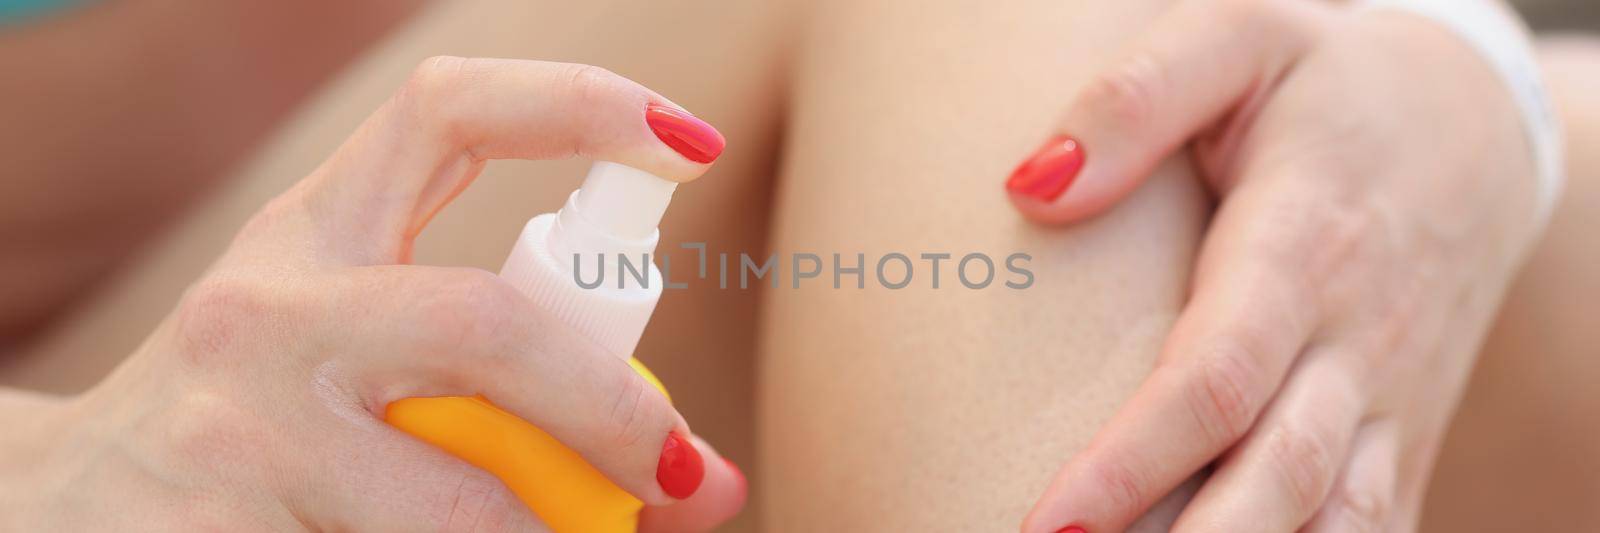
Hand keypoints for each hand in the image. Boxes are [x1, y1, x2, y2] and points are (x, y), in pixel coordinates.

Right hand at [0, 57, 741, 531]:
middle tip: (678, 474)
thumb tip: (711, 485)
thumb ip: (503, 379)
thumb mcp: (342, 349)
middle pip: (486, 323)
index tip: (693, 147)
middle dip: (610, 407)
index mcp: (313, 237)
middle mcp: (263, 313)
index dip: (579, 105)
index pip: (446, 113)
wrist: (54, 512)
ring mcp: (228, 430)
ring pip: (452, 510)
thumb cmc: (250, 421)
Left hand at [1006, 1, 1546, 530]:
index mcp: (1303, 245)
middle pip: (1278, 479)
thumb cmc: (1327, 80)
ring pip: (1335, 524)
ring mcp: (1388, 399)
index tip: (1047, 523)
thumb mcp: (1237, 38)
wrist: (1473, 123)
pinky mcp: (1400, 434)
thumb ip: (1136, 99)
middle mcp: (1355, 340)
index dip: (1132, 461)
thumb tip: (1032, 186)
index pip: (1215, 377)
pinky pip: (1369, 528)